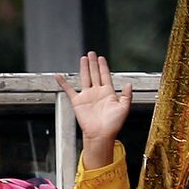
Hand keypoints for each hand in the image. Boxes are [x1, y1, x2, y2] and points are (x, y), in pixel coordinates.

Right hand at [56, 52, 132, 168]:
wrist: (101, 134)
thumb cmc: (113, 124)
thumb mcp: (124, 108)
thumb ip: (127, 95)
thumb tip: (129, 84)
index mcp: (108, 93)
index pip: (105, 76)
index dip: (103, 67)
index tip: (101, 58)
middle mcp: (97, 93)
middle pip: (94, 74)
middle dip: (93, 64)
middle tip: (92, 53)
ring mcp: (87, 96)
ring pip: (84, 78)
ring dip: (84, 68)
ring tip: (83, 58)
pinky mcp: (78, 102)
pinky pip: (69, 90)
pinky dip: (63, 83)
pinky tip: (59, 76)